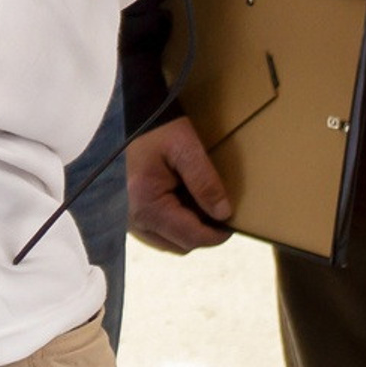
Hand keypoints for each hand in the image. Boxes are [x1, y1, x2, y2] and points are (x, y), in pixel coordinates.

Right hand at [125, 118, 233, 252]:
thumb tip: (223, 213)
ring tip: (207, 209)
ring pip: (170, 243)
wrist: (136, 121)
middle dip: (204, 234)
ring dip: (191, 232)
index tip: (235, 225)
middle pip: (180, 245)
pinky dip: (178, 226)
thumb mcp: (187, 150)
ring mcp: (130, 221)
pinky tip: (190, 207)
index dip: (216, 236)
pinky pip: (160, 233)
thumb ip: (205, 182)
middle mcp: (133, 221)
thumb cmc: (161, 132)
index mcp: (146, 206)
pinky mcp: (132, 216)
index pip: (188, 237)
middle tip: (224, 215)